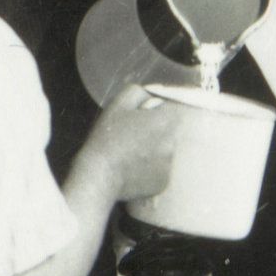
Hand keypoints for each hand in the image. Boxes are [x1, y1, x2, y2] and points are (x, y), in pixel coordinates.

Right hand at [77, 83, 171, 204]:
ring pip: (166, 150)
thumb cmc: (107, 138)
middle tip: (134, 135)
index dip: (160, 110)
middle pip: (172, 130)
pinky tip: (133, 167)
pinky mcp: (164, 183)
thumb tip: (153, 95)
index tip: (146, 115)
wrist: (100, 175)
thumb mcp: (119, 104)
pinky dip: (150, 167)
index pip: (176, 108)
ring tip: (131, 153)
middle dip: (157, 130)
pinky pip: (161, 169)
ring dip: (154, 149)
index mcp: (166, 121)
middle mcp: (173, 143)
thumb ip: (141, 92)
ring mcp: (170, 165)